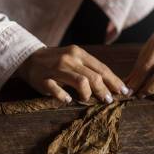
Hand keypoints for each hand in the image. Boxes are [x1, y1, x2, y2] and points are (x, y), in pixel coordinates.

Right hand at [15, 45, 129, 102]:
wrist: (29, 58)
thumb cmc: (57, 61)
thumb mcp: (74, 59)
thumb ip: (90, 69)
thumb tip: (112, 85)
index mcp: (79, 53)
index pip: (101, 68)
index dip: (114, 81)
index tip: (124, 91)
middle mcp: (69, 59)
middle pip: (94, 76)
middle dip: (104, 90)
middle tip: (108, 100)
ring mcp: (56, 69)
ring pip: (80, 81)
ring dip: (87, 94)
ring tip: (87, 99)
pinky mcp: (43, 79)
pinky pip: (57, 90)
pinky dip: (64, 96)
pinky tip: (67, 100)